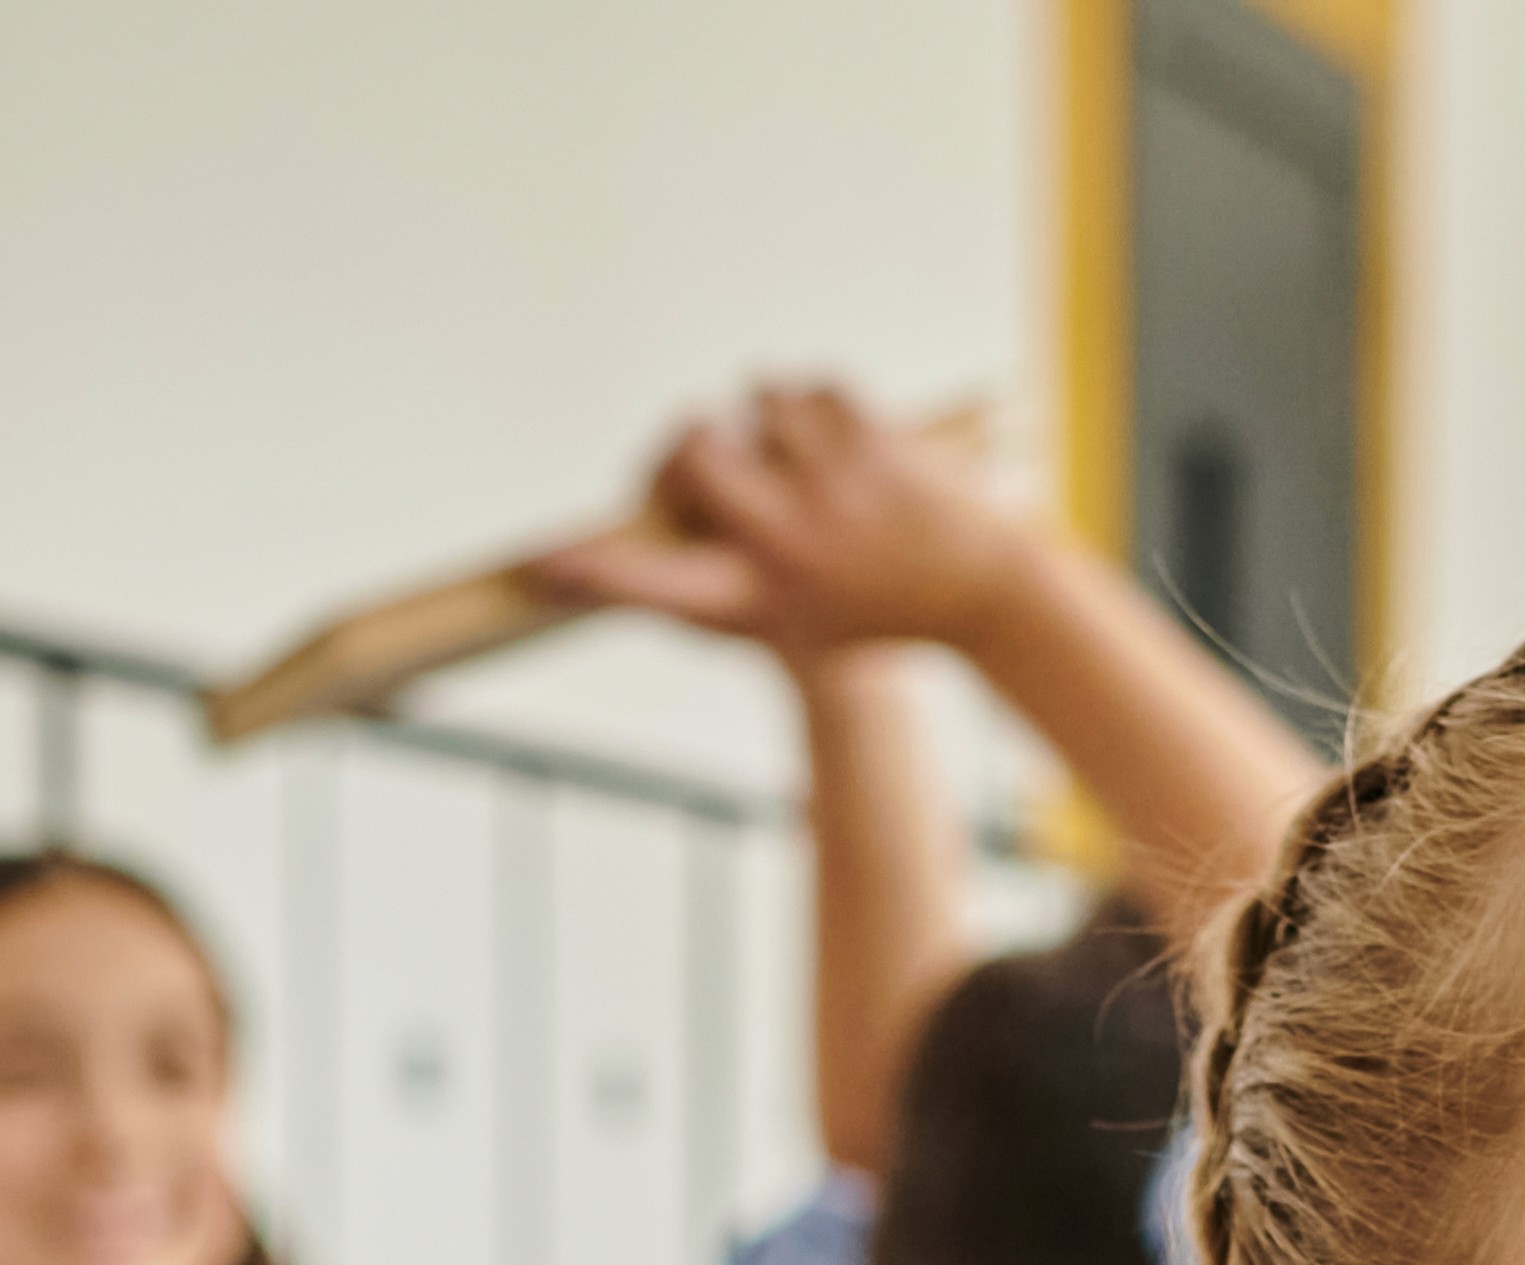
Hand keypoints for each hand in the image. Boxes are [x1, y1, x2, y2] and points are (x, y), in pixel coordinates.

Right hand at [526, 377, 1031, 662]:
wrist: (982, 590)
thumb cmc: (866, 610)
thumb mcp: (780, 622)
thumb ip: (702, 582)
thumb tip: (622, 541)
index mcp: (753, 601)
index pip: (653, 586)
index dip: (593, 573)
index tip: (542, 564)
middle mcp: (783, 546)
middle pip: (689, 445)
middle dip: (692, 441)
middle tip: (716, 462)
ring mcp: (828, 485)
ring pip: (750, 396)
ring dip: (765, 419)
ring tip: (807, 465)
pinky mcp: (866, 433)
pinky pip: (802, 383)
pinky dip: (813, 407)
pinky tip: (845, 451)